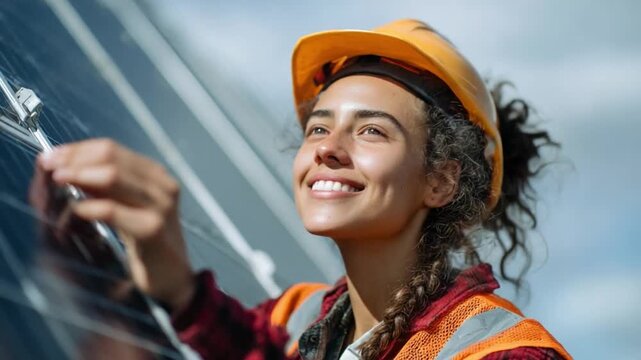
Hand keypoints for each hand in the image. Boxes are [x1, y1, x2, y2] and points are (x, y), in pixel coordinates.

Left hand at [36, 138, 194, 310]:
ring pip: (111, 176)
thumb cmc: (148, 243)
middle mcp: (161, 185)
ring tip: (57, 181)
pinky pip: (111, 210)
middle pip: (110, 157)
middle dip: (73, 159)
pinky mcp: (152, 229)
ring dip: (77, 176)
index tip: (51, 156)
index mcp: (155, 175)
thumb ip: (104, 188)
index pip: (111, 148)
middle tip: (48, 167)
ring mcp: (160, 205)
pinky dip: (87, 207)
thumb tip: (67, 168)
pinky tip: (75, 211)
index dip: (77, 149)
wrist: (172, 277)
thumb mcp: (127, 207)